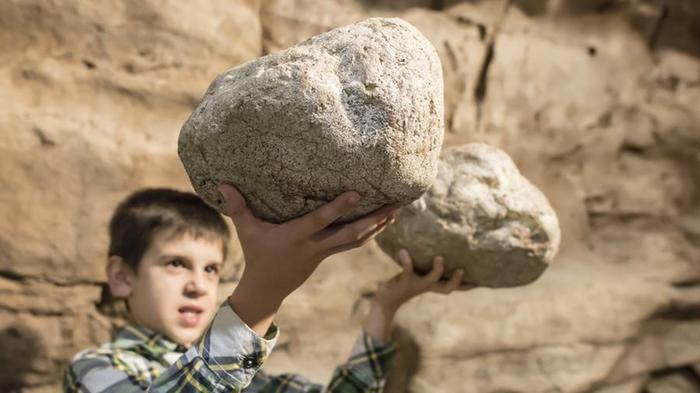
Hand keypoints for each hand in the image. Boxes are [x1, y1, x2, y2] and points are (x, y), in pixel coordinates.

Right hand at [219, 184, 397, 335]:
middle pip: (350, 233)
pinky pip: (354, 242)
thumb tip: (222, 182)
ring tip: (397, 210)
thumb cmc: (257, 255)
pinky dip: (370, 232)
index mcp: (297, 236)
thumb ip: (237, 206)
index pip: (321, 220)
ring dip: (378, 225)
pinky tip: (383, 221)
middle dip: (374, 219)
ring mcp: (325, 252)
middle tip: (395, 204)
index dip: (339, 207)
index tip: (358, 193)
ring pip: (357, 239)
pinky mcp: (329, 254)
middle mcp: (315, 245)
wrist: (268, 288)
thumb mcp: (246, 231)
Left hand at [364, 249, 471, 342]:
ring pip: (430, 280)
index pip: (452, 287)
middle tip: (462, 270)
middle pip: (446, 288)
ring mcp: (415, 284)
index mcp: (431, 286)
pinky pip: (406, 270)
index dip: (465, 286)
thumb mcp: (417, 276)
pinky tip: (403, 251)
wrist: (385, 299)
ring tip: (439, 257)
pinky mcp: (403, 280)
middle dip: (455, 281)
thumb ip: (425, 267)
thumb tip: (435, 249)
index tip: (480, 282)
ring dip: (436, 270)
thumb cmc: (402, 285)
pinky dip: (406, 261)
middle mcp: (426, 286)